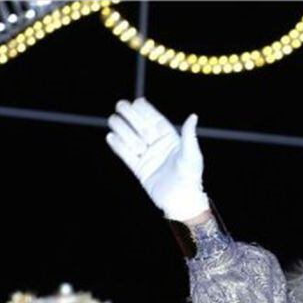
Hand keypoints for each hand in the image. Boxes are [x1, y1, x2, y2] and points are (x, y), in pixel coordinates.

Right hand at [106, 98, 208, 222]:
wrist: (182, 201)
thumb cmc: (191, 177)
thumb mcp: (192, 155)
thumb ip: (188, 136)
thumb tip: (193, 116)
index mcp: (171, 141)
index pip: (156, 122)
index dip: (147, 111)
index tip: (137, 101)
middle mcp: (159, 147)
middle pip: (142, 127)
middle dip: (131, 116)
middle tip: (120, 105)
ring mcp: (148, 158)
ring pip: (132, 140)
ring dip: (122, 129)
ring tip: (113, 119)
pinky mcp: (140, 170)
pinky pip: (127, 156)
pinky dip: (118, 147)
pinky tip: (110, 136)